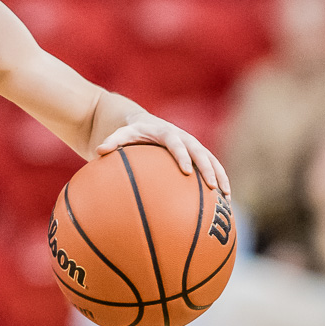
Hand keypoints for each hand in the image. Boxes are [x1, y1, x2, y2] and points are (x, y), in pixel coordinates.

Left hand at [96, 114, 230, 195]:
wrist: (144, 123)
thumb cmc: (130, 133)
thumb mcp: (120, 135)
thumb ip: (112, 141)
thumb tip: (97, 150)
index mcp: (166, 132)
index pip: (176, 143)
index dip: (182, 155)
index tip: (186, 171)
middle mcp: (183, 138)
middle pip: (200, 152)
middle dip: (208, 169)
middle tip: (213, 186)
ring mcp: (192, 146)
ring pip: (211, 160)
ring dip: (220, 176)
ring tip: (227, 196)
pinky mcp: (196, 154)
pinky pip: (211, 167)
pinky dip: (219, 180)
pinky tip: (223, 201)